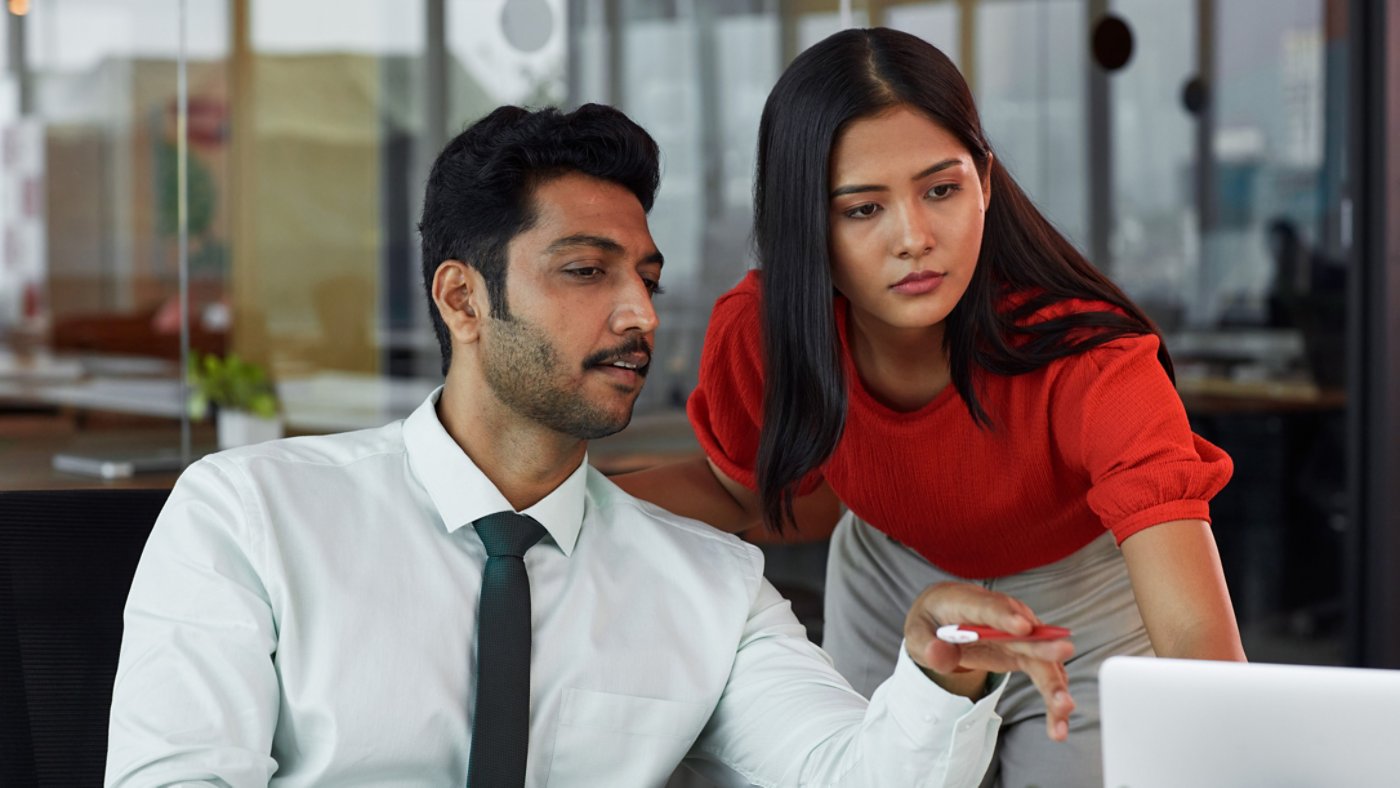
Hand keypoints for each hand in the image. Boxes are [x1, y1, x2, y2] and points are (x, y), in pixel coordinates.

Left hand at [904, 581, 1075, 741]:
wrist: (946, 619)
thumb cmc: (932, 624)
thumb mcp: (918, 633)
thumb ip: (927, 646)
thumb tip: (940, 655)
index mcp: (968, 602)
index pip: (989, 607)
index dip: (1005, 616)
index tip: (1023, 627)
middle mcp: (1001, 615)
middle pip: (1025, 633)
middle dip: (1045, 647)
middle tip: (1064, 654)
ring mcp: (1018, 634)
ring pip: (1042, 658)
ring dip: (1055, 683)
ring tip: (1063, 709)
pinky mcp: (1026, 653)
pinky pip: (1043, 675)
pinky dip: (1053, 698)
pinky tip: (1059, 725)